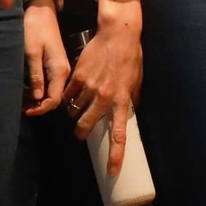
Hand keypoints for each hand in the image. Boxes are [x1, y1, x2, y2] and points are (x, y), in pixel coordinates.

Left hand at [22, 0, 70, 115]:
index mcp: (59, 70)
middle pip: (54, 98)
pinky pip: (49, 83)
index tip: (25, 111)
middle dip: (38, 106)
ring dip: (37, 99)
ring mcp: (59, 68)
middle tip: (20, 108)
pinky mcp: (53, 64)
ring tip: (20, 101)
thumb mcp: (32, 52)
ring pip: (51, 92)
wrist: (41, 10)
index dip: (41, 109)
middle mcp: (62, 71)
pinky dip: (38, 90)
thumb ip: (36, 75)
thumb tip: (38, 98)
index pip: (54, 99)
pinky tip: (26, 91)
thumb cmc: (34, 28)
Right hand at [60, 0, 141, 175]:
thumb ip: (132, 98)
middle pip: (86, 125)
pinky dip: (69, 97)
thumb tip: (130, 110)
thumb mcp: (137, 81)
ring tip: (77, 109)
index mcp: (122, 100)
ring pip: (74, 110)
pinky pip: (69, 94)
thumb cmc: (131, 57)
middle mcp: (104, 96)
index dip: (115, 155)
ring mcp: (89, 86)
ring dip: (74, 113)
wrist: (117, 34)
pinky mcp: (78, 76)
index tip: (112, 171)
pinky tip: (72, 94)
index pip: (119, 134)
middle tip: (81, 132)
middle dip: (81, 132)